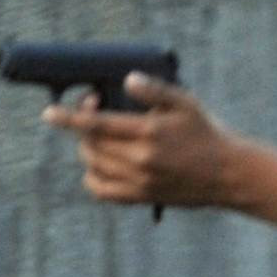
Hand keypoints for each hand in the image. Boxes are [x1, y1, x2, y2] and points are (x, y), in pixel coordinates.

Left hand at [41, 78, 276, 234]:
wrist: (227, 174)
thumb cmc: (206, 133)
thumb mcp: (185, 103)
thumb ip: (155, 90)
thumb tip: (127, 79)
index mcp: (148, 133)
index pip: (97, 125)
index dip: (69, 118)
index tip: (49, 113)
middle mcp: (140, 160)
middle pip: (91, 145)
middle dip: (82, 128)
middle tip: (93, 111)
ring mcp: (139, 182)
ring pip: (93, 166)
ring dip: (87, 149)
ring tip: (99, 136)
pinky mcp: (141, 197)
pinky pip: (102, 192)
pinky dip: (92, 177)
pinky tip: (99, 164)